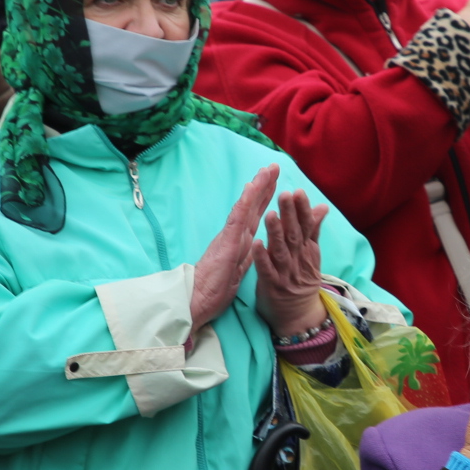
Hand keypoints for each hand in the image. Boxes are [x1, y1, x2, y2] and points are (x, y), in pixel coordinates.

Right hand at [190, 165, 277, 332]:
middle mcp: (235, 236)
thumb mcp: (237, 273)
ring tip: (267, 170)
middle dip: (264, 186)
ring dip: (257, 187)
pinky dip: (245, 202)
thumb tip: (257, 246)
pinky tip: (252, 188)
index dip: (264, 199)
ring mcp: (230, 238)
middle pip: (252, 207)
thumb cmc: (213, 292)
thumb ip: (246, 257)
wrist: (196, 302)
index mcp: (239, 243)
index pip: (254, 216)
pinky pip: (237, 219)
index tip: (274, 183)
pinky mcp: (226, 243)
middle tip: (273, 166)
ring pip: (246, 207)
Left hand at [252, 189, 330, 337]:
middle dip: (290, 214)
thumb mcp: (311, 254)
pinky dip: (262, 257)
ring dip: (276, 232)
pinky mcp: (272, 286)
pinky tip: (256, 244)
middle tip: (285, 195)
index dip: (302, 210)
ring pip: (281, 250)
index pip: (306, 226)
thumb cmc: (302, 280)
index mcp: (307, 251)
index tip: (298, 192)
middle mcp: (298, 260)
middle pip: (295, 235)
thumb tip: (322, 207)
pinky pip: (266, 270)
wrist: (298, 316)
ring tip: (270, 214)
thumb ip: (313, 230)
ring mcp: (285, 274)